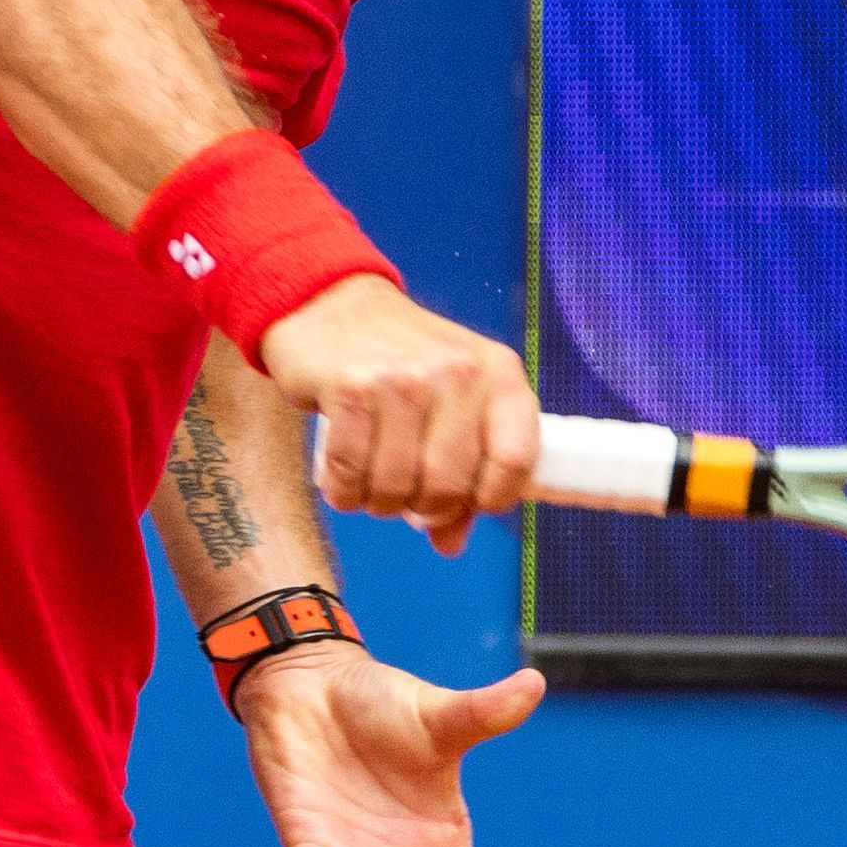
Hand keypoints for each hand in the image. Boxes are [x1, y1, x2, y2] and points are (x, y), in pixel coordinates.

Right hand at [258, 276, 539, 549]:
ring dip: (377, 500)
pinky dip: (342, 489)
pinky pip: (350, 474)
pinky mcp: (351, 387)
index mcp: (499, 374)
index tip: (463, 501)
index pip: (517, 461)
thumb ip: (462, 471)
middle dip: (422, 507)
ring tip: (371, 477)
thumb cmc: (399, 363)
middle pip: (449, 487)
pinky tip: (341, 472)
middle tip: (404, 490)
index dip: (489, 498)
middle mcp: (458, 372)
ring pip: (396, 487)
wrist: (329, 305)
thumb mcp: (449, 403)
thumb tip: (450, 542)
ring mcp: (404, 378)